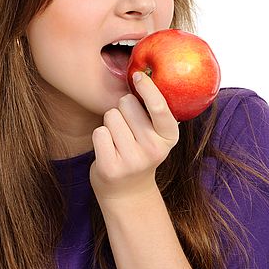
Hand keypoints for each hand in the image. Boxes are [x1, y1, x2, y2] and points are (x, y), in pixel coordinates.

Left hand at [90, 72, 179, 212]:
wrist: (128, 192)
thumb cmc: (139, 152)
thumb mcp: (155, 135)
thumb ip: (151, 111)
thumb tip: (141, 76)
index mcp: (169, 137)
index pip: (160, 107)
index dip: (148, 88)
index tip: (139, 75)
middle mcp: (154, 149)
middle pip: (127, 104)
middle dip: (122, 109)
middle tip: (127, 128)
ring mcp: (132, 160)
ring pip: (110, 116)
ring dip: (110, 124)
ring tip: (118, 141)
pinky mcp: (111, 168)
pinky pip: (99, 132)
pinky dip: (100, 137)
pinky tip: (108, 150)